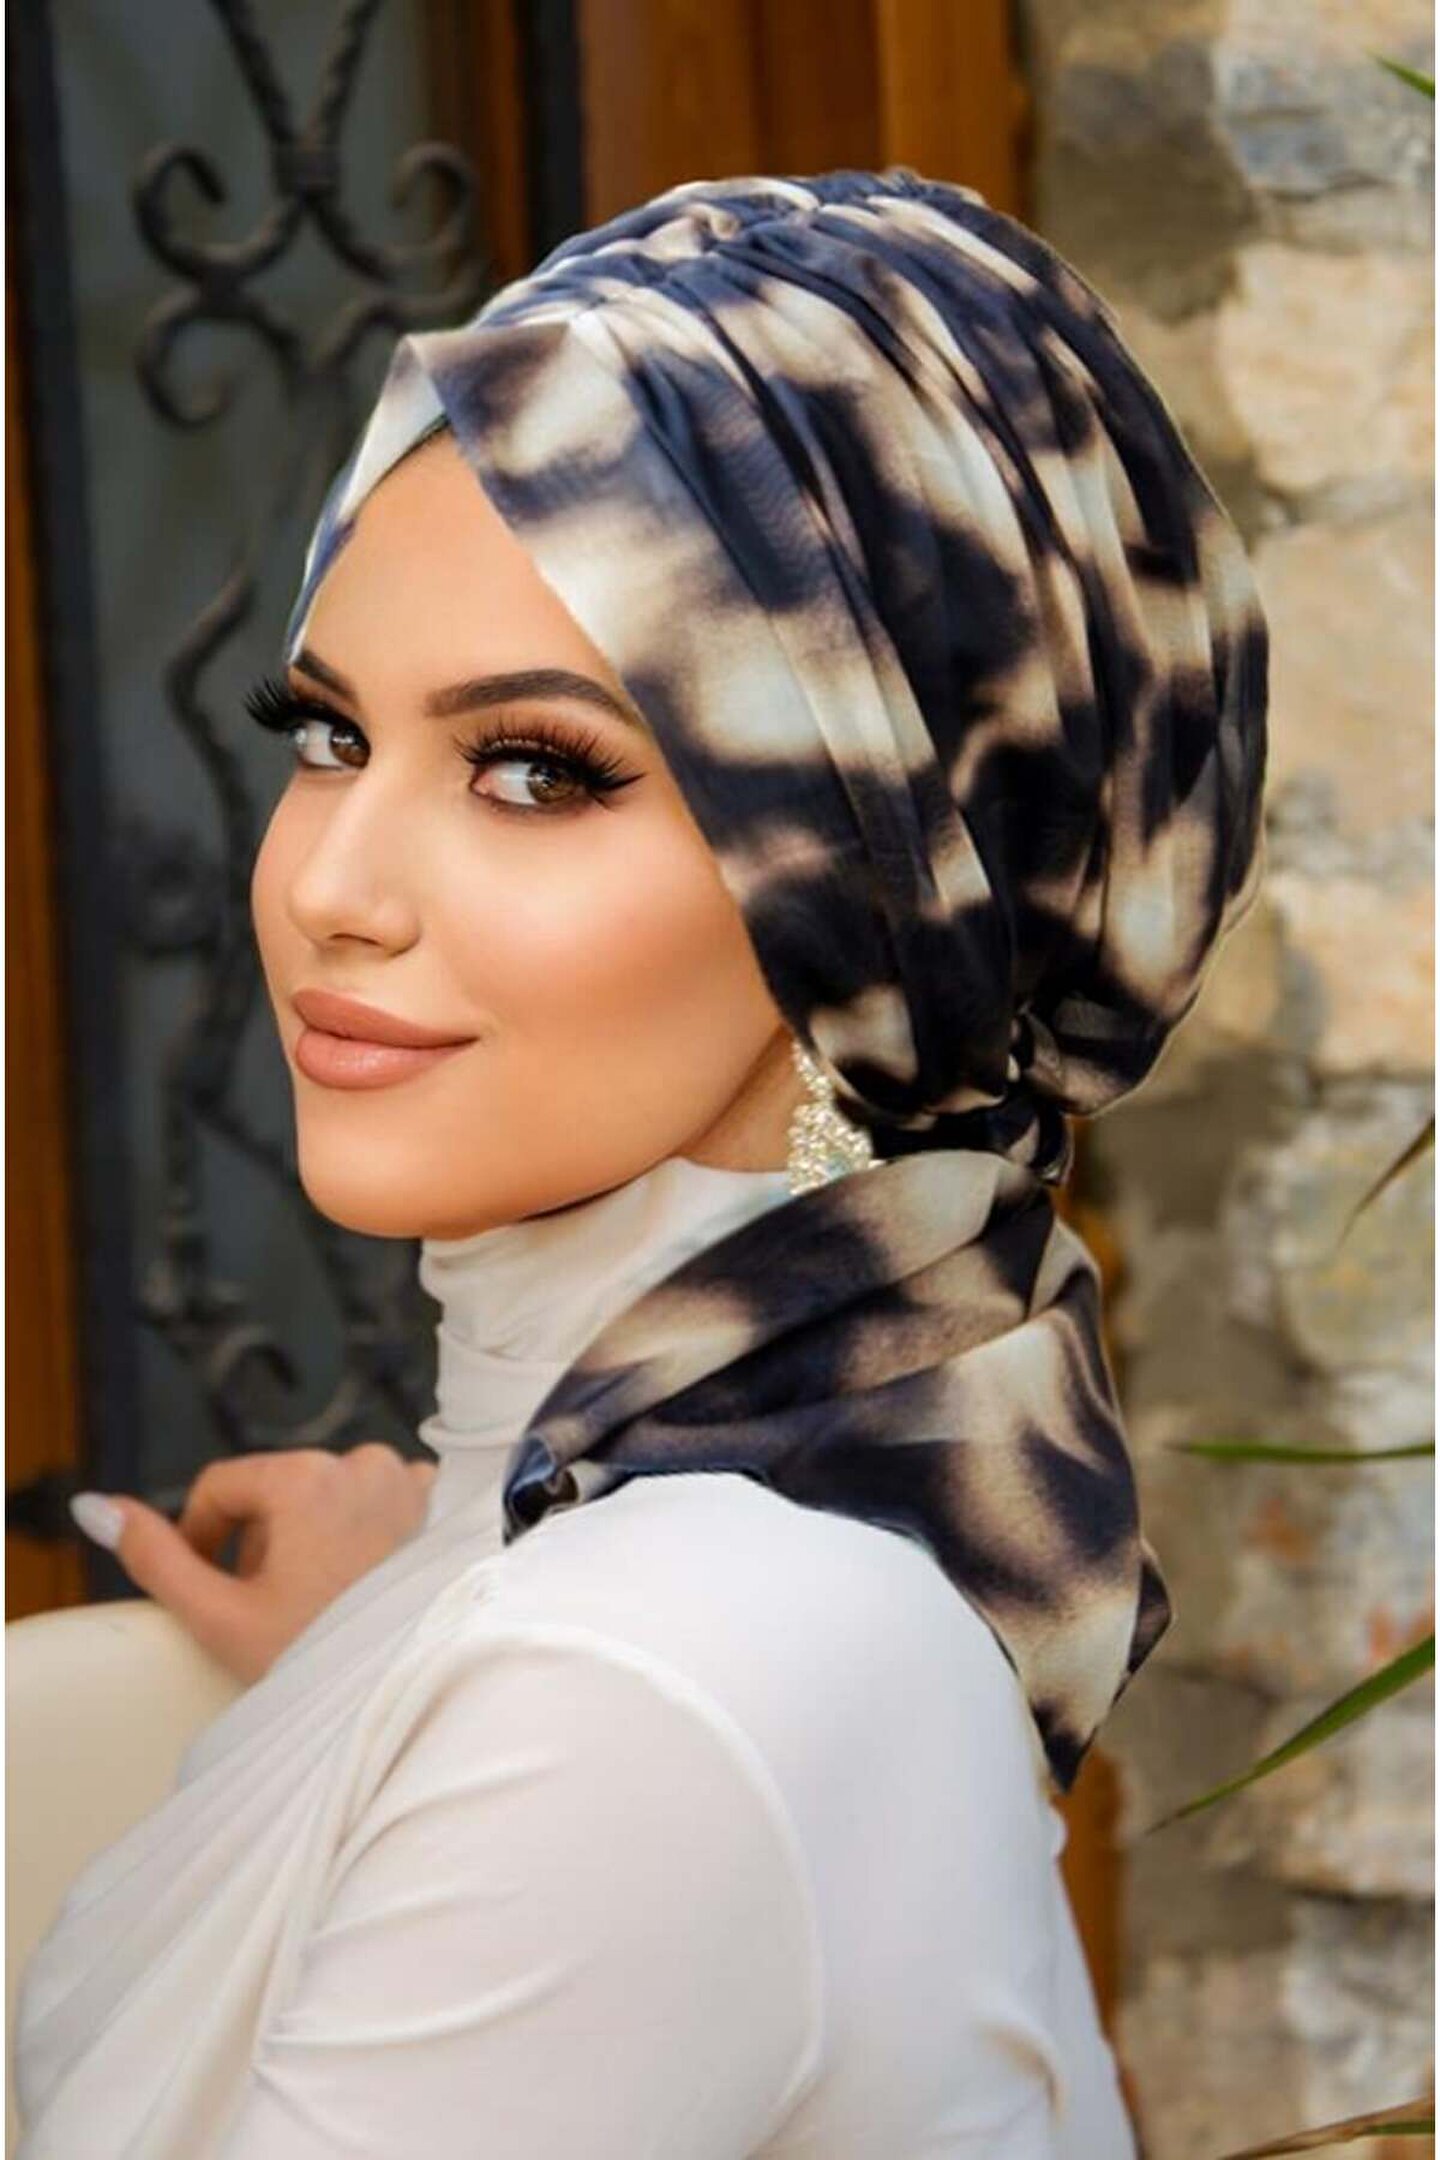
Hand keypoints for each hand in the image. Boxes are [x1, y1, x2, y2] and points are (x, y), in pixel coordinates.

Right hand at [74, 1445, 437, 1685]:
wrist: (412, 1694)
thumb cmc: (317, 1660)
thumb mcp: (220, 1616)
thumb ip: (154, 1557)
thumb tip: (92, 1505)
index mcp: (306, 1476)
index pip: (221, 1486)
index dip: (203, 1537)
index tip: (216, 1588)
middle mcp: (363, 1462)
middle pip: (276, 1491)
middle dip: (262, 1543)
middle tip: (272, 1607)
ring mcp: (407, 1481)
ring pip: (325, 1496)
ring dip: (310, 1538)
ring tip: (319, 1603)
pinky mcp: (438, 1505)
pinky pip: (377, 1502)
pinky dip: (361, 1534)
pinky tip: (362, 1585)